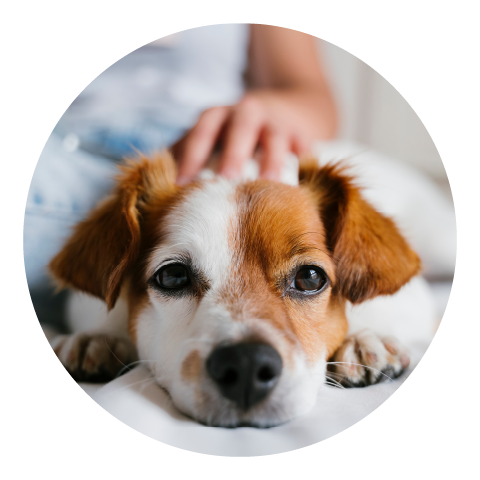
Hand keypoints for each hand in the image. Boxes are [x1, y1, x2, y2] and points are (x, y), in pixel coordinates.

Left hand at [172, 89, 334, 184]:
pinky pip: (304, 146)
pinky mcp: (302, 133)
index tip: (182, 185)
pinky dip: (304, 160)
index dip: (191, 156)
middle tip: (226, 181)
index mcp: (218, 116)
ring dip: (272, 160)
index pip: (201, 132)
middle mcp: (247, 113)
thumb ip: (188, 156)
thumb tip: (158, 191)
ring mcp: (277, 122)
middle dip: (233, 154)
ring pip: (275, 137)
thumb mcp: (209, 137)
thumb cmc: (234, 134)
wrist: (284, 109)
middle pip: (240, 129)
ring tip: (269, 184)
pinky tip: (301, 181)